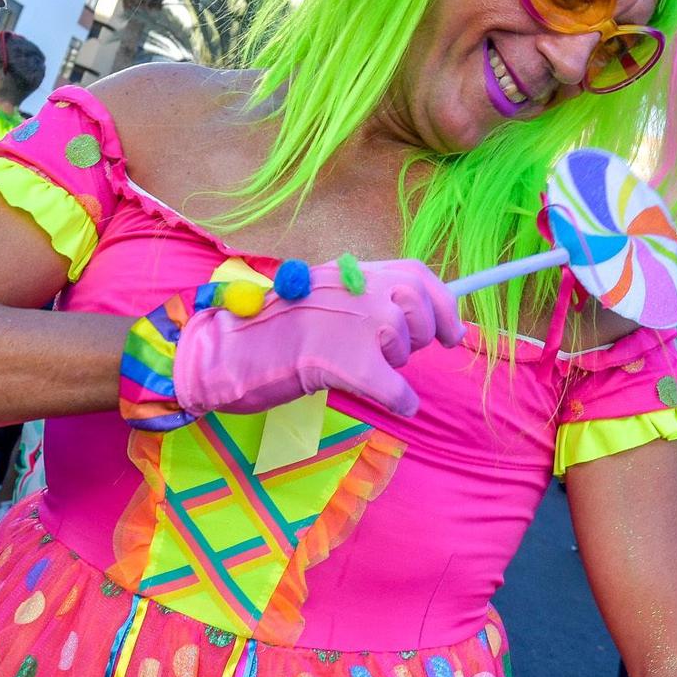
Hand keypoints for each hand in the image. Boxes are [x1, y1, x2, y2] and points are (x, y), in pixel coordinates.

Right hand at [172, 259, 464, 417]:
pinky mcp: (346, 362)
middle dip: (421, 335)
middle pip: (418, 308)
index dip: (444, 304)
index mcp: (349, 272)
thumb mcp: (318, 296)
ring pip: (404, 347)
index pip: (417, 274)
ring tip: (360, 369)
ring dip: (395, 366)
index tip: (452, 331)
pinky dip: (401, 400)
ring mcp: (353, 323)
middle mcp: (356, 288)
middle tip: (399, 355)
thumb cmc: (266, 330)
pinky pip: (395, 388)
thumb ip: (357, 298)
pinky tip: (397, 404)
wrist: (224, 348)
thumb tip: (407, 317)